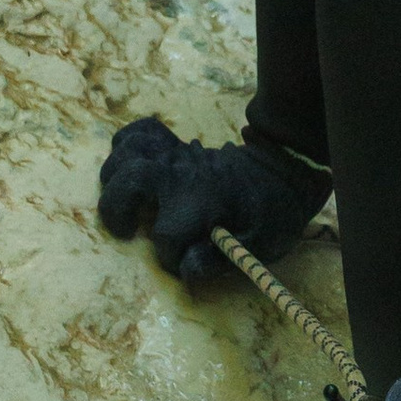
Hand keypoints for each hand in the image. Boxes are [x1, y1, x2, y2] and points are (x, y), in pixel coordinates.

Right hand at [96, 116, 321, 287]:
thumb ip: (217, 260)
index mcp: (202, 200)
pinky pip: (142, 131)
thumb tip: (184, 269)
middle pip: (130, 179)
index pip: (167, 237)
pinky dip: (128, 142)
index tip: (186, 262)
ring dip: (116, 176)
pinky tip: (127, 163)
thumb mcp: (256, 245)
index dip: (171, 258)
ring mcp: (176, 155)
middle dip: (117, 209)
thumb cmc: (270, 214)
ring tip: (124, 200)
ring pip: (128, 151)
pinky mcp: (176, 146)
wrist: (285, 172)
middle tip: (127, 230)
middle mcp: (182, 173)